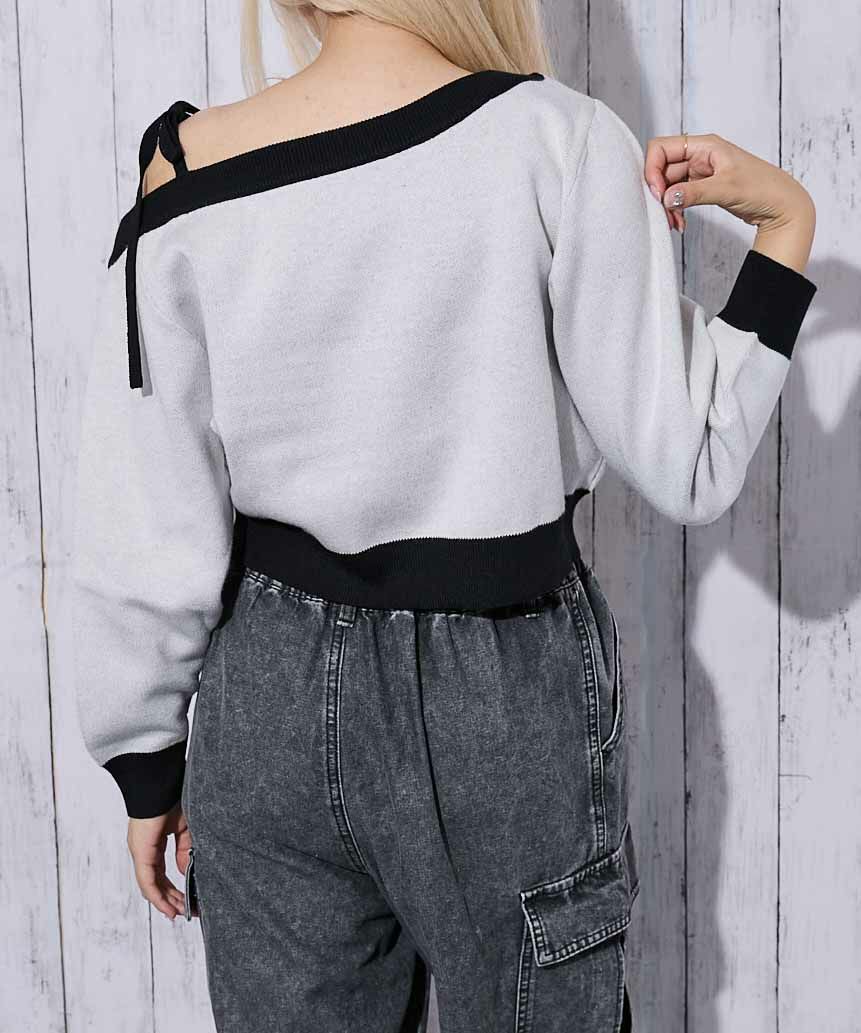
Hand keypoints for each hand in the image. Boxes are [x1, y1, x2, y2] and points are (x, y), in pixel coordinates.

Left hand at [127, 801, 192, 920]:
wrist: (161, 781)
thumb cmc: (173, 797)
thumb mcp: (185, 829)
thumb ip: (184, 851)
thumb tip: (185, 871)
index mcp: (153, 843)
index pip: (162, 872)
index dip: (174, 888)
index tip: (188, 900)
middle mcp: (144, 850)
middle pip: (156, 882)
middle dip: (172, 898)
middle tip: (186, 912)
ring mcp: (141, 852)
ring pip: (151, 885)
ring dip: (165, 901)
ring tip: (180, 914)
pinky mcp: (141, 851)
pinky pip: (147, 881)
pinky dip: (158, 896)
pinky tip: (168, 908)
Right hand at [643, 131, 815, 236]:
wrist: (781, 205)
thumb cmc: (763, 188)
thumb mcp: (726, 188)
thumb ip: (693, 193)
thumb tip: (666, 197)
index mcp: (705, 145)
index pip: (662, 148)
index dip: (653, 169)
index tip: (657, 193)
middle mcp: (700, 155)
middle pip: (662, 169)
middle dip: (659, 193)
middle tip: (663, 213)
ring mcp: (700, 172)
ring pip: (669, 186)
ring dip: (666, 205)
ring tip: (674, 222)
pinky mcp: (702, 187)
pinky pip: (678, 197)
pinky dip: (675, 210)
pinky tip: (681, 222)